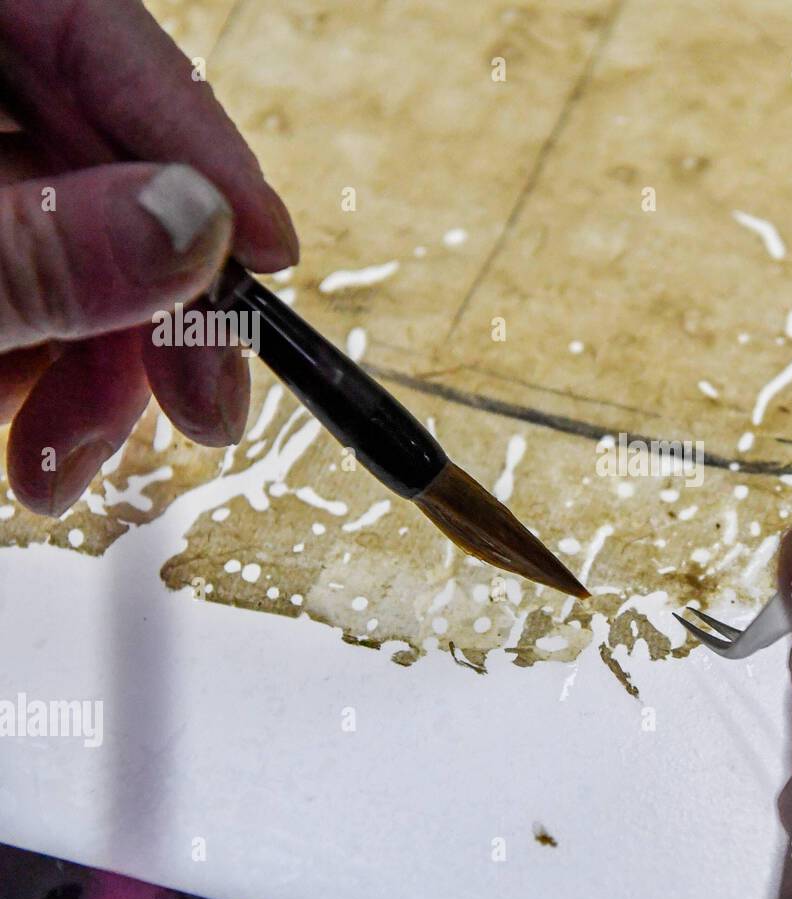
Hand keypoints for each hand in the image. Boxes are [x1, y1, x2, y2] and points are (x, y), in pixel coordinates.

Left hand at [0, 0, 297, 515]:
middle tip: (203, 409)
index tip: (272, 249)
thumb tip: (195, 226)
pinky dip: (36, 368)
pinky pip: (20, 287)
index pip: (79, 29)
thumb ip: (31, 250)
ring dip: (93, 368)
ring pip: (62, 243)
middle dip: (149, 307)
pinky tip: (25, 437)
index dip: (194, 138)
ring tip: (61, 466)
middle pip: (89, 160)